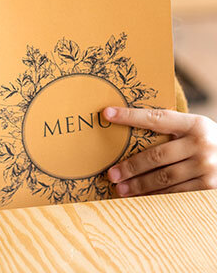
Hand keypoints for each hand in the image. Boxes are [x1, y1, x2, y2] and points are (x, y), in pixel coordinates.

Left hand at [102, 107, 216, 196]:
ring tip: (120, 189)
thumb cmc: (209, 141)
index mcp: (194, 124)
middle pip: (157, 156)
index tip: (107, 114)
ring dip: (139, 185)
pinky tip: (141, 197)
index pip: (156, 118)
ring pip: (165, 178)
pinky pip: (177, 193)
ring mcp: (207, 167)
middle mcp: (202, 144)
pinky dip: (156, 196)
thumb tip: (126, 129)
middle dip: (130, 166)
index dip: (130, 116)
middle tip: (111, 174)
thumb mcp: (195, 129)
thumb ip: (170, 129)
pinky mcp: (210, 186)